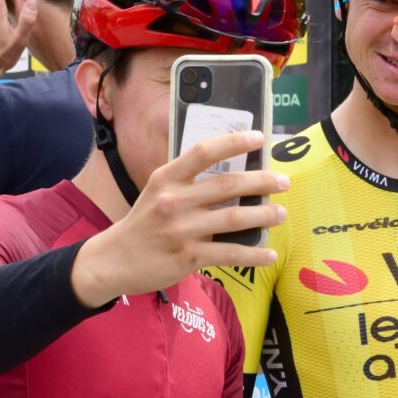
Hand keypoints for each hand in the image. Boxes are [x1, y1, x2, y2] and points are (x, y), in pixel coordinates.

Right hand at [72, 131, 288, 306]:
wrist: (113, 260)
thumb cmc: (144, 222)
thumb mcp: (158, 191)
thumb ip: (188, 181)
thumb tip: (234, 175)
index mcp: (167, 177)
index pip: (204, 151)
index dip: (234, 141)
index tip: (259, 137)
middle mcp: (174, 201)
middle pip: (228, 185)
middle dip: (262, 181)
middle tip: (283, 181)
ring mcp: (181, 230)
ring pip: (234, 219)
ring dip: (263, 215)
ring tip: (280, 213)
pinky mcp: (187, 256)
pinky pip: (229, 254)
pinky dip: (253, 254)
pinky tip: (269, 253)